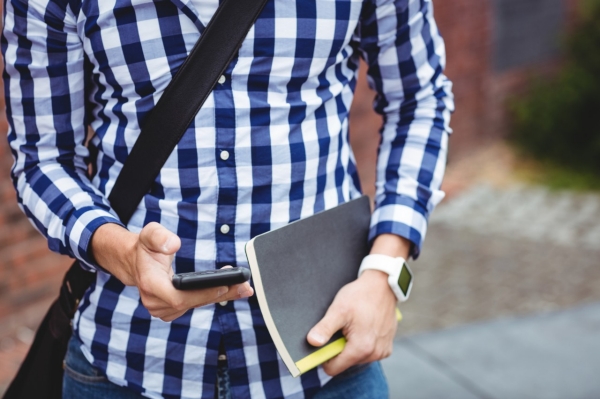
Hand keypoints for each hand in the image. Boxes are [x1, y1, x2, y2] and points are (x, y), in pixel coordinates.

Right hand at [90, 222, 252, 321]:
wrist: (135, 262)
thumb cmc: (145, 247)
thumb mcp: (149, 233)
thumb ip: (159, 236)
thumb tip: (173, 244)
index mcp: (150, 284)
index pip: (179, 298)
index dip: (203, 294)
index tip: (224, 285)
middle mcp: (156, 302)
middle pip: (193, 304)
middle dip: (221, 294)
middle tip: (245, 286)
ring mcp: (163, 310)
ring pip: (197, 306)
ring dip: (221, 296)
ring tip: (243, 286)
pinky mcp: (172, 311)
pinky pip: (196, 305)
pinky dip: (212, 296)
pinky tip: (229, 288)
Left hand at [306, 233, 409, 375]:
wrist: (382, 285)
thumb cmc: (360, 295)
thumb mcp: (338, 310)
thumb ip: (325, 328)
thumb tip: (312, 342)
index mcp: (361, 348)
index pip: (334, 368)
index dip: (325, 357)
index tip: (324, 343)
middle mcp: (374, 354)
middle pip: (345, 363)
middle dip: (340, 348)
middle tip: (342, 328)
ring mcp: (382, 351)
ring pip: (356, 358)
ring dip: (352, 346)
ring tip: (354, 326)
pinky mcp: (387, 347)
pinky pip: (368, 353)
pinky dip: (363, 343)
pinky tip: (364, 327)